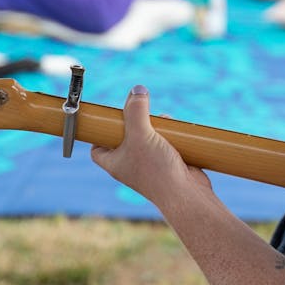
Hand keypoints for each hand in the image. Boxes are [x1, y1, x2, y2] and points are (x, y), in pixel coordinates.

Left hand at [89, 85, 207, 205]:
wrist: (186, 194)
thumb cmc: (157, 170)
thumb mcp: (141, 134)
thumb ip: (136, 111)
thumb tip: (137, 89)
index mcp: (115, 163)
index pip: (97, 149)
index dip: (100, 134)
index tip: (107, 120)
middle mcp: (131, 164)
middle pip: (126, 137)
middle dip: (135, 122)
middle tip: (139, 111)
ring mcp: (150, 164)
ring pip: (148, 138)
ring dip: (155, 125)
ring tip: (161, 120)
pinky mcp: (169, 162)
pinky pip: (165, 143)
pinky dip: (170, 133)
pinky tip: (175, 127)